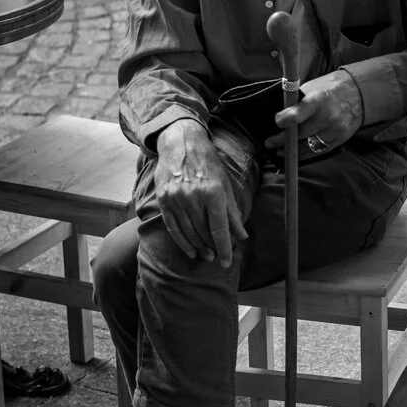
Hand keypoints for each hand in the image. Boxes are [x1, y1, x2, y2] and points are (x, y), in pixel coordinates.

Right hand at [156, 119, 246, 265]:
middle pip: (203, 232)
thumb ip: (233, 212)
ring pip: (188, 232)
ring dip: (198, 247)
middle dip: (212, 248)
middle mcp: (193, 197)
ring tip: (206, 255)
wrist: (181, 144)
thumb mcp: (226, 184)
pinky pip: (173, 227)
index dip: (224, 248)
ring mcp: (176, 199)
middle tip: (217, 257)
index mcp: (212, 193)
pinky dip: (182, 242)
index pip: (219, 229)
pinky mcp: (164, 200)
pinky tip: (190, 250)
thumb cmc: (208, 164)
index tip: (227, 262)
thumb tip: (242, 236)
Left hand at [268, 69, 364, 153]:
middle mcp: (328, 116)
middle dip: (282, 139)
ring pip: (307, 146)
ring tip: (279, 150)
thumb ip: (296, 102)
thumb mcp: (312, 87)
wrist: (358, 93)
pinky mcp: (340, 139)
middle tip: (269, 142)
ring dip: (291, 150)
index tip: (277, 122)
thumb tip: (279, 115)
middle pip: (300, 133)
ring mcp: (335, 129)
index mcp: (319, 99)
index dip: (286, 119)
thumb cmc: (330, 89)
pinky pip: (318, 151)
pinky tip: (295, 153)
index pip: (300, 112)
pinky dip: (304, 154)